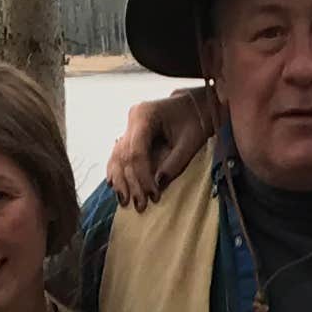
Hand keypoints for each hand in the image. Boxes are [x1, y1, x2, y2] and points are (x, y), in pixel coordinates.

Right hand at [104, 87, 216, 206]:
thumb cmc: (196, 120)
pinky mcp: (131, 134)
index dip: (142, 176)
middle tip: (140, 205)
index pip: (136, 151)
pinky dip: (117, 171)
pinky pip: (119, 154)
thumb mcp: (190, 142)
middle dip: (131, 183)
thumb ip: (174, 163)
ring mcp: (129, 125)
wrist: (195, 106)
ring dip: (121, 180)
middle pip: (124, 156)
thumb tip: (157, 185)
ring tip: (125, 202)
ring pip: (117, 156)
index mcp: (145, 114)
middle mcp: (132, 118)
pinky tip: (114, 186)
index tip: (153, 195)